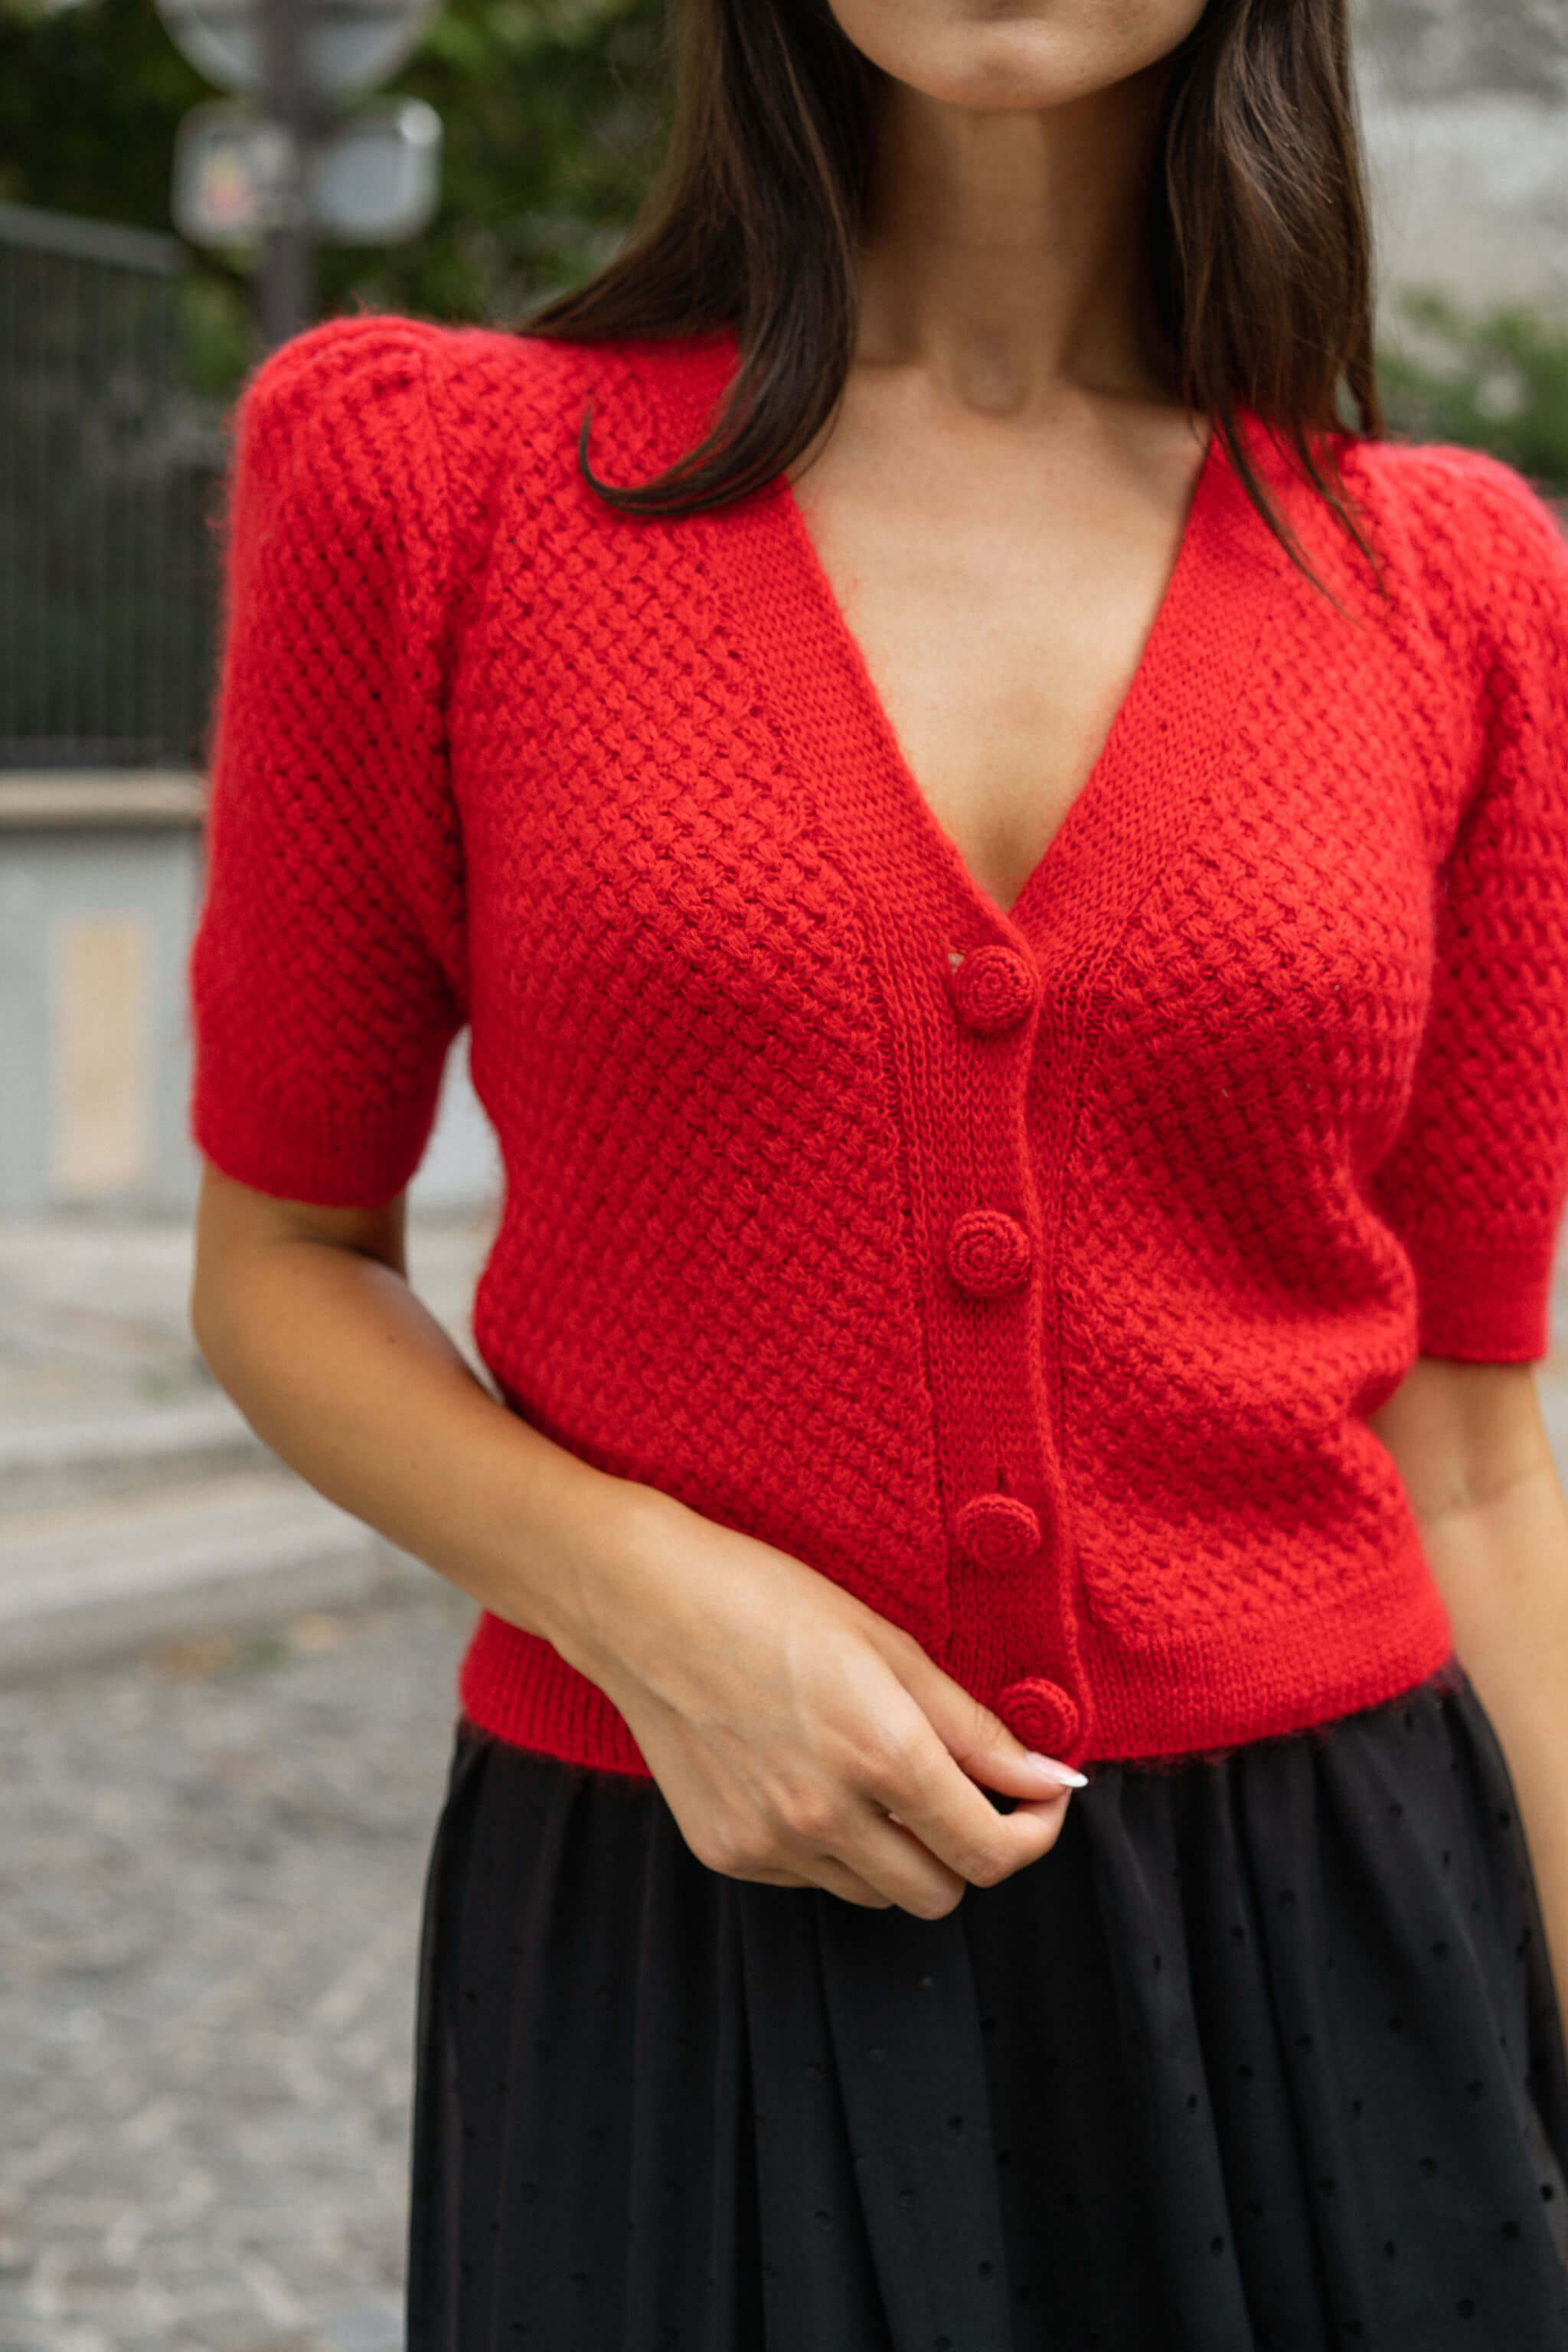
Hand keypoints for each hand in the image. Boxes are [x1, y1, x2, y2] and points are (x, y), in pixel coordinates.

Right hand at [553, 1486, 1083, 1918]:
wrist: (642, 1604)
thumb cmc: (767, 1601)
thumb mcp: (887, 1645)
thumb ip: (973, 1727)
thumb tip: (1048, 1779)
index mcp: (880, 1754)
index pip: (990, 1852)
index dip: (1034, 1833)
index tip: (1039, 1800)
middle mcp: (825, 1816)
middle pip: (941, 1893)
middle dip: (971, 1849)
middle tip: (969, 1790)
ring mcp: (770, 1843)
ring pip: (878, 1894)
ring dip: (902, 1852)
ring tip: (879, 1776)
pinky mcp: (727, 1852)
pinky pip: (812, 1877)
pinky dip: (834, 1846)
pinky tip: (812, 1777)